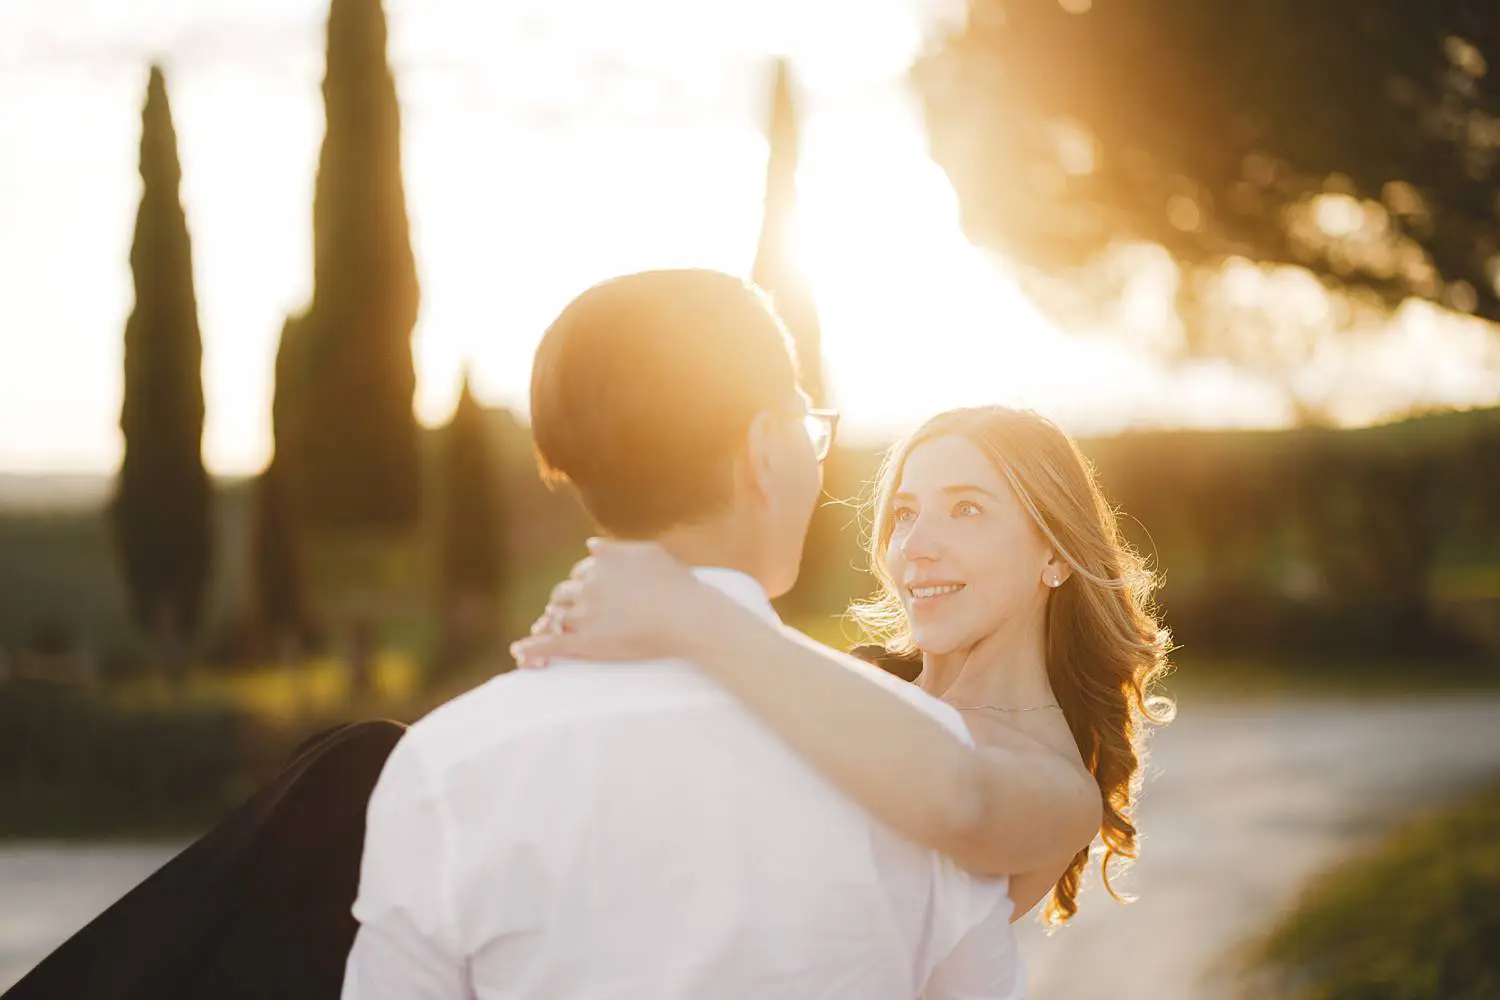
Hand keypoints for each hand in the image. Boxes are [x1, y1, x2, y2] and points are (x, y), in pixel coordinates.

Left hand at [509, 539, 713, 667]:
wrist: (687, 617)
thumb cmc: (677, 585)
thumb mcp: (650, 553)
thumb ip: (618, 549)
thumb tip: (589, 545)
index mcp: (602, 562)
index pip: (581, 572)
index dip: (583, 584)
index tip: (590, 594)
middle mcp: (588, 585)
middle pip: (564, 593)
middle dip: (566, 602)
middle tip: (572, 614)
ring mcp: (584, 614)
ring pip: (555, 616)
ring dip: (551, 621)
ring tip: (548, 630)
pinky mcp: (585, 642)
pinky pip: (550, 644)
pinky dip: (532, 648)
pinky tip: (519, 653)